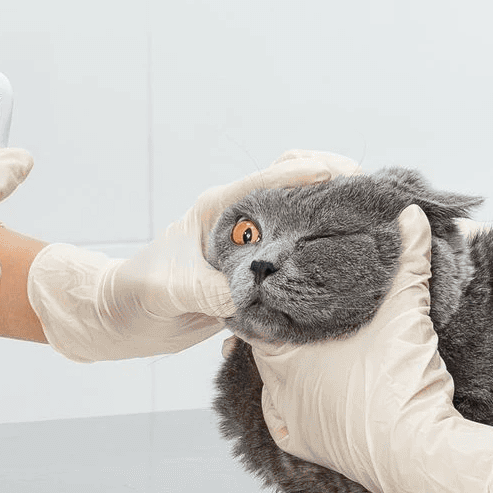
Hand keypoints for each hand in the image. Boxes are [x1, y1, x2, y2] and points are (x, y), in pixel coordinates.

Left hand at [28, 150, 360, 361]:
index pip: (270, 179)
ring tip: (372, 224)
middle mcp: (236, 221)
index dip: (309, 172)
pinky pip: (293, 256)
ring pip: (298, 220)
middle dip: (333, 185)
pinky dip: (320, 253)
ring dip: (331, 217)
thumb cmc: (134, 294)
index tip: (347, 176)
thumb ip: (204, 289)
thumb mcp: (166, 290)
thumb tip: (248, 295)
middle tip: (373, 199)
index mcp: (217, 208)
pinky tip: (348, 263)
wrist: (119, 320)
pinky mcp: (251, 274)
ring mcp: (246, 247)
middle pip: (294, 186)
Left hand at [246, 203, 492, 492]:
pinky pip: (284, 419)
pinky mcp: (304, 444)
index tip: (283, 280)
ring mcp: (288, 418)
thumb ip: (407, 258)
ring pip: (274, 381)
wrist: (419, 453)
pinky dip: (295, 403)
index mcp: (284, 349)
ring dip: (290, 365)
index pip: (258, 312)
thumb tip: (412, 213)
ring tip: (312, 345)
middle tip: (304, 308)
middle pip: (267, 344)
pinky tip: (313, 388)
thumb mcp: (406, 310)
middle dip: (283, 327)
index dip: (270, 293)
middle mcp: (276, 384)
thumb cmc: (400, 381)